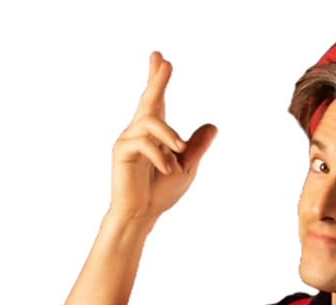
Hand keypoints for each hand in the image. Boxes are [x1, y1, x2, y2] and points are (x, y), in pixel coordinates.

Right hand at [109, 51, 216, 221]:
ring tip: (181, 149)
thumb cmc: (161, 191)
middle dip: (157, 80)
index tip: (163, 60)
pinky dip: (160, 155)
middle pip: (149, 100)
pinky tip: (168, 169)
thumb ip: (197, 146)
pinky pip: (143, 143)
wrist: (142, 214)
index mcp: (156, 134)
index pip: (157, 102)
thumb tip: (213, 126)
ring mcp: (129, 140)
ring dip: (169, 134)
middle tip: (163, 59)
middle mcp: (140, 131)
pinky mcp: (122, 152)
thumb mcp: (187, 167)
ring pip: (150, 121)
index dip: (159, 80)